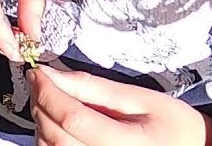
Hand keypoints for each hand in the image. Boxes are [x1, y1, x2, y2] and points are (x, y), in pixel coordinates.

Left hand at [28, 66, 211, 145]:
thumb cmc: (175, 126)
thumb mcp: (140, 98)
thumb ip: (93, 87)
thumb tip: (51, 73)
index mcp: (127, 144)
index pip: (72, 118)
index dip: (47, 92)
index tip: (36, 73)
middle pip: (56, 137)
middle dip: (40, 106)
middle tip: (41, 85)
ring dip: (42, 125)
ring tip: (52, 104)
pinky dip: (50, 142)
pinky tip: (59, 127)